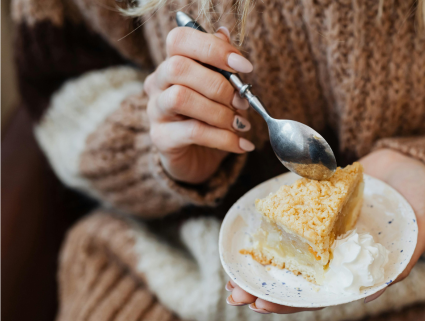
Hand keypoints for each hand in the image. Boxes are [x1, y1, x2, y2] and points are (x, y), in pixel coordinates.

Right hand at [144, 26, 255, 183]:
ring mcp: (156, 110)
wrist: (197, 159)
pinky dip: (224, 138)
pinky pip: (193, 132)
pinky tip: (242, 144)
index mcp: (172, 63)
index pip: (180, 40)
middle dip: (218, 84)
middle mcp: (158, 83)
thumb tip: (224, 33)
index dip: (213, 48)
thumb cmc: (211, 119)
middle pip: (178, 67)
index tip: (244, 67)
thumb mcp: (222, 91)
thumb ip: (222, 65)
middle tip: (242, 102)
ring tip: (241, 124)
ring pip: (181, 98)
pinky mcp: (161, 138)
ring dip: (219, 112)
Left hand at [225, 149, 424, 313]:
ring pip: (288, 253)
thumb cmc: (420, 197)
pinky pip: (291, 220)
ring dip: (261, 263)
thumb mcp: (420, 231)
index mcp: (356, 268)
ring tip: (232, 271)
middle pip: (296, 278)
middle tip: (234, 294)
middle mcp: (336, 253)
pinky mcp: (317, 208)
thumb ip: (403, 260)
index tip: (260, 304)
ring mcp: (324, 231)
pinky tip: (249, 234)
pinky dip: (270, 228)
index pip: (319, 294)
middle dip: (264, 287)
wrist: (411, 160)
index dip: (290, 303)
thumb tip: (375, 291)